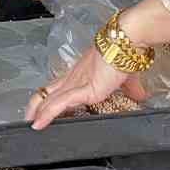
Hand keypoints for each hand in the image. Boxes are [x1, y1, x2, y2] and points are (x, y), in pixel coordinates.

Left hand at [26, 49, 147, 129]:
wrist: (126, 43)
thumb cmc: (124, 54)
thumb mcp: (126, 78)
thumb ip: (131, 89)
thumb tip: (141, 95)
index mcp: (81, 74)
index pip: (58, 87)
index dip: (48, 98)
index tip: (41, 109)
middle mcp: (74, 78)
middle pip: (46, 92)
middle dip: (35, 107)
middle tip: (29, 119)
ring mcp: (76, 83)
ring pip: (47, 99)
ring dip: (37, 113)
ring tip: (30, 126)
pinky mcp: (82, 90)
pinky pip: (58, 104)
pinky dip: (47, 115)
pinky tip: (38, 125)